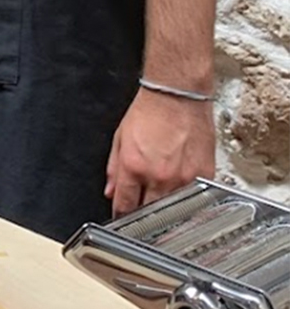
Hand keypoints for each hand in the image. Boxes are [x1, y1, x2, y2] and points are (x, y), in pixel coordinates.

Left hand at [105, 87, 214, 215]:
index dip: (121, 214)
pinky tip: (183, 198)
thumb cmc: (150, 111)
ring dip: (166, 210)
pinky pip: (195, 199)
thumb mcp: (120, 137)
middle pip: (149, 212)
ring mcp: (183, 178)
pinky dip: (188, 201)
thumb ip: (114, 168)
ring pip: (173, 210)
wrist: (177, 96)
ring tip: (162, 208)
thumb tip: (111, 190)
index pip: (125, 204)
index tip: (122, 218)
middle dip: (143, 216)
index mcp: (134, 167)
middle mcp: (158, 176)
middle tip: (142, 215)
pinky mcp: (204, 175)